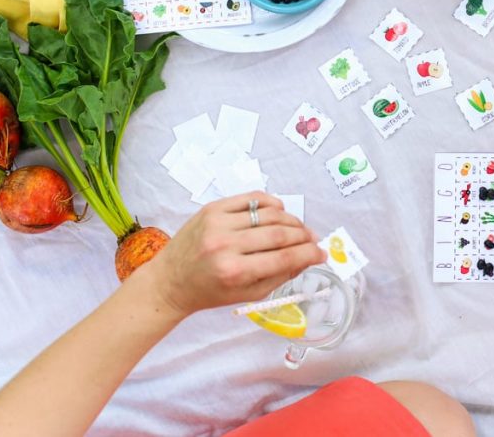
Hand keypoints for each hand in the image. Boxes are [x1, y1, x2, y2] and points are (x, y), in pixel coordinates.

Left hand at [145, 192, 326, 317]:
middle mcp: (226, 244)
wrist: (171, 280)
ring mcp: (218, 222)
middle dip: (304, 236)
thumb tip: (311, 257)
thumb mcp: (249, 294)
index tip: (322, 253)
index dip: (310, 254)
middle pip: (280, 233)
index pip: (285, 257)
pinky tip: (279, 212)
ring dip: (291, 220)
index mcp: (235, 271)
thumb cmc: (210, 292)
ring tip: (298, 229)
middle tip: (314, 240)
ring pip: (270, 213)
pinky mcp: (213, 208)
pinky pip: (252, 198)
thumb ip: (281, 275)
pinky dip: (272, 203)